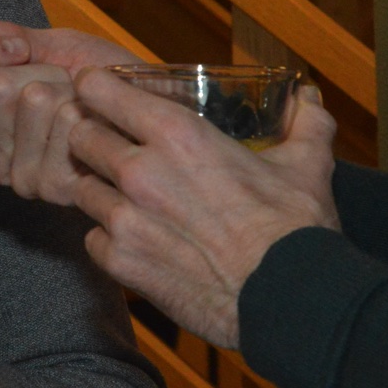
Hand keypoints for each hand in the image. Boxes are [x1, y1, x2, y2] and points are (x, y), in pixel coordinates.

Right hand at [0, 20, 142, 204]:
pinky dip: (93, 108)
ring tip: (90, 107)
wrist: (161, 113)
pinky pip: (66, 121)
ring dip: (72, 89)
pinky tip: (101, 127)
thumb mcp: (55, 47)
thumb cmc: (108, 82)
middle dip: (41, 68)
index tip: (21, 47)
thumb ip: (2, 38)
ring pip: (32, 99)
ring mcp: (23, 174)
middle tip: (67, 84)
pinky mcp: (56, 187)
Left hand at [65, 70, 339, 348]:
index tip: (100, 93)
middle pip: (79, 136)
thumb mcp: (307, 164)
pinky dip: (106, 237)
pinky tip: (134, 239)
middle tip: (111, 146)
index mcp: (177, 135)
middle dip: (91, 136)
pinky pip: (92, 238)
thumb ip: (305, 122)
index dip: (95, 88)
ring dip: (97, 188)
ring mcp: (125, 219)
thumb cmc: (295, 229)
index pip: (100, 90)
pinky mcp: (121, 262)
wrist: (289, 299)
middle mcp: (139, 171)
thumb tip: (306, 98)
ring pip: (80, 187)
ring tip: (123, 196)